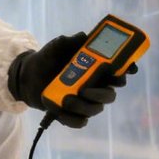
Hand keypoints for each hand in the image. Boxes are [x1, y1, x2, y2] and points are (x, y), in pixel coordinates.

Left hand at [8, 33, 138, 128]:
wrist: (28, 76)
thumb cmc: (48, 58)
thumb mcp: (57, 46)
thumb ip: (70, 41)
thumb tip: (83, 36)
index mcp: (96, 69)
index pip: (119, 71)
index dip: (128, 70)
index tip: (129, 69)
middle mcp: (94, 86)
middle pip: (110, 95)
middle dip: (102, 95)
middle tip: (85, 90)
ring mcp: (84, 101)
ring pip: (95, 109)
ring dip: (83, 107)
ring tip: (66, 100)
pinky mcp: (73, 113)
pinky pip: (80, 122)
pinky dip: (72, 119)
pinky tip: (60, 111)